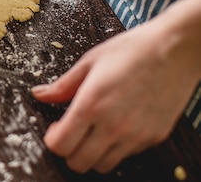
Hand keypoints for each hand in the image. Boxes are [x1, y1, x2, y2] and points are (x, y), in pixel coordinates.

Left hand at [32, 8, 200, 173]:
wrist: (175, 49)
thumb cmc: (133, 50)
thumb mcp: (90, 62)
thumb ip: (63, 85)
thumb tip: (40, 94)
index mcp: (91, 105)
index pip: (60, 145)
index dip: (52, 139)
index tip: (55, 129)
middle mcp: (112, 126)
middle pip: (78, 163)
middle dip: (69, 151)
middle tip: (70, 133)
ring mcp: (135, 135)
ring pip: (103, 166)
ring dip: (91, 154)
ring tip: (91, 133)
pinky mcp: (153, 138)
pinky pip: (126, 155)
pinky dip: (115, 149)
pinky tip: (114, 128)